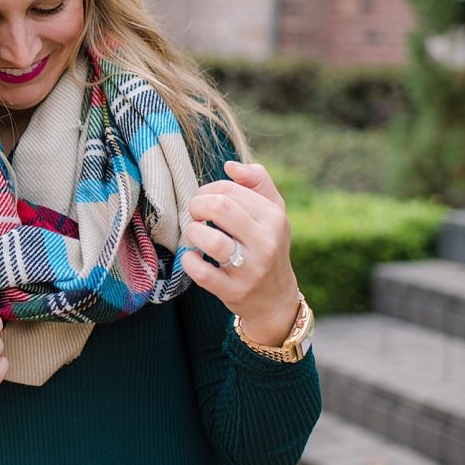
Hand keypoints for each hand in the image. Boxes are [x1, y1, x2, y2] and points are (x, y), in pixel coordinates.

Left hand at [180, 161, 300, 346]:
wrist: (275, 299)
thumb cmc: (267, 244)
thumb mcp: (273, 211)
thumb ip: (257, 181)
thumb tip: (230, 165)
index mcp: (274, 217)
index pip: (229, 189)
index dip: (207, 190)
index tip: (204, 199)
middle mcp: (266, 242)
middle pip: (220, 208)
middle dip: (197, 205)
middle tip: (194, 213)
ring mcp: (250, 269)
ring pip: (211, 241)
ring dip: (193, 232)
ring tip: (194, 233)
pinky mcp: (234, 291)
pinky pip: (200, 271)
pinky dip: (189, 260)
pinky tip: (192, 256)